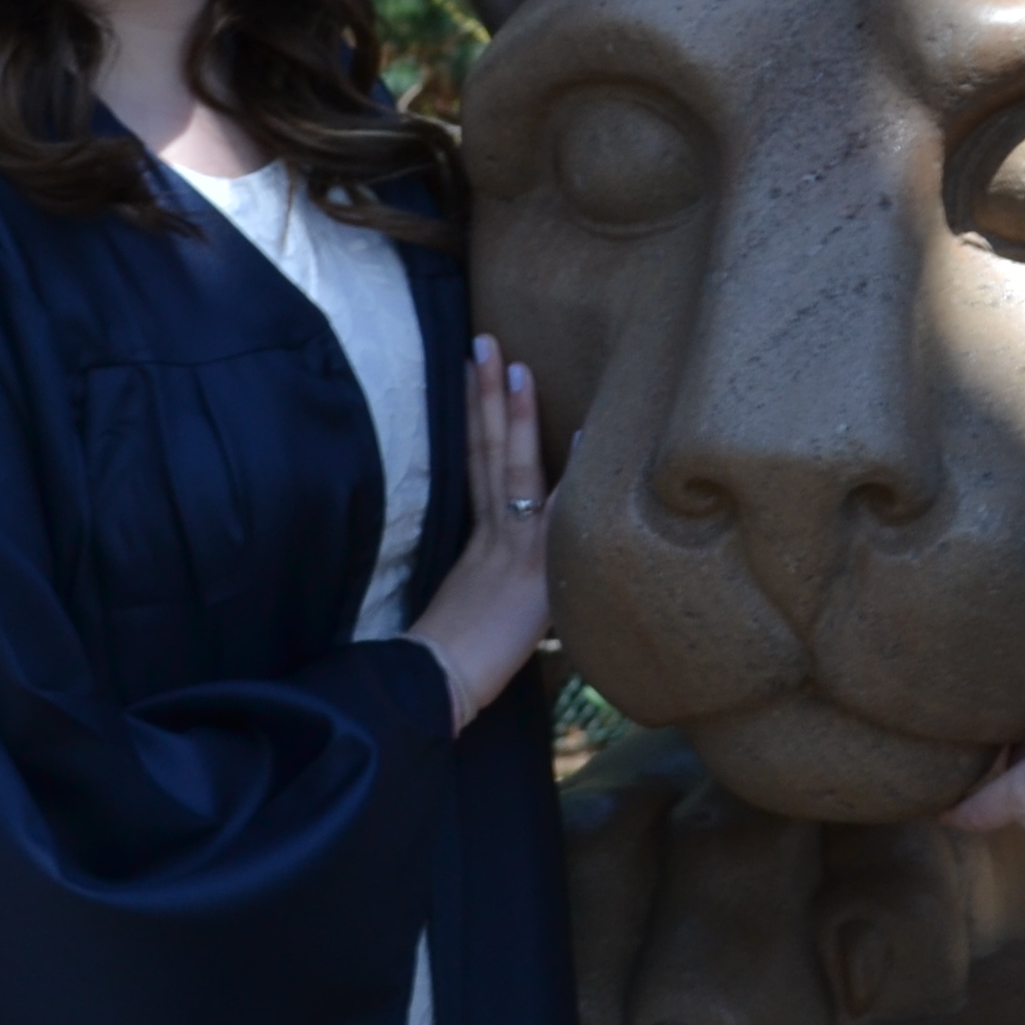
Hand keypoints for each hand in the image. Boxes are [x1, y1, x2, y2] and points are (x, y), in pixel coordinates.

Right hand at [410, 336, 555, 729]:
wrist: (436, 683)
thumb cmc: (449, 663)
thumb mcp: (472, 610)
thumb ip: (492, 583)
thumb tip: (507, 579)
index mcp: (474, 541)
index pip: (476, 465)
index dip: (477, 419)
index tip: (477, 375)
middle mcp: (491, 533)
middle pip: (485, 449)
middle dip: (485, 394)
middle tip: (486, 341)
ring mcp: (511, 546)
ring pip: (511, 466)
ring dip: (514, 413)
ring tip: (515, 365)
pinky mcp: (532, 567)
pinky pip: (556, 510)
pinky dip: (573, 470)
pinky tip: (588, 434)